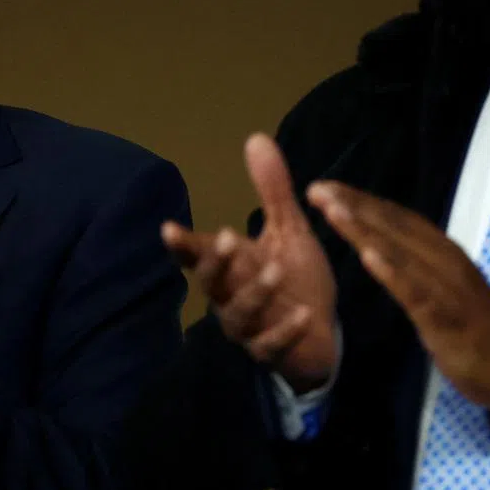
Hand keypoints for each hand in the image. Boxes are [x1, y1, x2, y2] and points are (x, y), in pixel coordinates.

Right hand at [162, 134, 337, 392]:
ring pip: (239, 313)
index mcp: (231, 266)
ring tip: (277, 269)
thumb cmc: (296, 277)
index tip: (168, 228)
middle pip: (210, 282)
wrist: (321, 333)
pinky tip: (302, 313)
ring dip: (255, 292)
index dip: (181, 242)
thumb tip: (256, 137)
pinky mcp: (272, 351)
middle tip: (225, 236)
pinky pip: (270, 345)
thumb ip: (272, 190)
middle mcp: (230, 296)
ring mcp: (249, 327)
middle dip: (214, 261)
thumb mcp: (288, 229)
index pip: (197, 252)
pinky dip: (284, 330)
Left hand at [307, 181, 489, 408]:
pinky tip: (369, 257)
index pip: (395, 217)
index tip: (324, 186)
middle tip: (317, 189)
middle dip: (354, 205)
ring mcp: (446, 286)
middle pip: (394, 226)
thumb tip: (375, 237)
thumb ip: (412, 258)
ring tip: (334, 212)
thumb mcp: (438, 282)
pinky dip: (393, 272)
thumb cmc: (467, 322)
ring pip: (401, 252)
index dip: (360, 199)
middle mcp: (443, 259)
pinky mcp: (446, 317)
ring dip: (365, 230)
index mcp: (439, 249)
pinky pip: (417, 292)